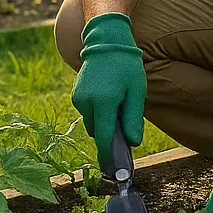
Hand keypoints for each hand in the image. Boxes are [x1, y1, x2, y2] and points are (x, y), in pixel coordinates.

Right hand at [71, 12, 146, 174]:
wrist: (106, 41)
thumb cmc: (126, 65)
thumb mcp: (137, 91)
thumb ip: (133, 119)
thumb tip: (132, 143)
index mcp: (103, 102)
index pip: (103, 139)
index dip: (109, 157)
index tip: (116, 171)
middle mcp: (86, 102)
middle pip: (97, 133)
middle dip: (110, 136)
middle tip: (125, 126)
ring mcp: (78, 98)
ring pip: (92, 123)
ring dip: (104, 122)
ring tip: (118, 103)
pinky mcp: (76, 94)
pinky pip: (88, 112)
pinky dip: (98, 112)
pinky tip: (109, 97)